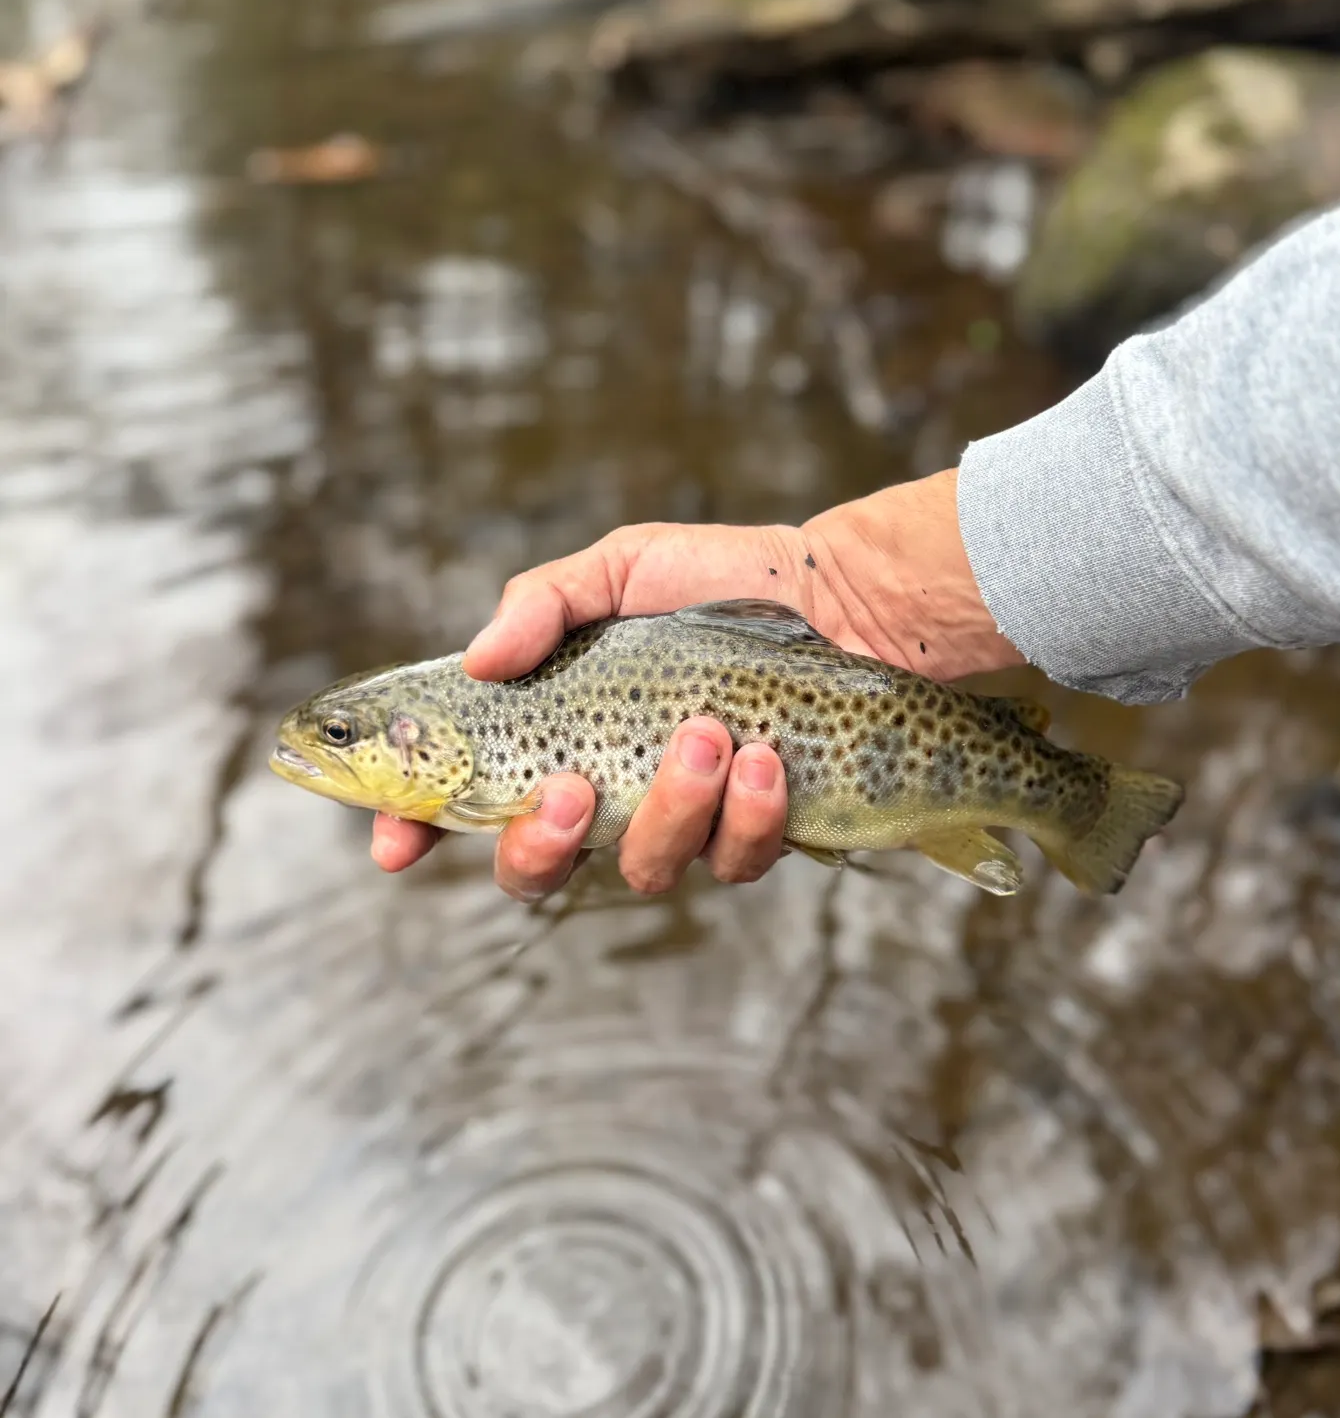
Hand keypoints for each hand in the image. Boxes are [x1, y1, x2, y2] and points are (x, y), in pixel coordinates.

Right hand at [370, 468, 1021, 896]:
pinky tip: (768, 762)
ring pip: (644, 870)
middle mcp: (611, 789)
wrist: (845, 597)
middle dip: (540, 847)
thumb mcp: (620, 568)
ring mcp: (682, 819)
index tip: (393, 846)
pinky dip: (746, 818)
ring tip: (708, 735)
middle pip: (537, 869)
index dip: (420, 829)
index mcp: (561, 730)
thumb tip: (477, 664)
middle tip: (569, 790)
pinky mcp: (756, 834)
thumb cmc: (726, 581)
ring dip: (668, 810)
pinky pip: (733, 863)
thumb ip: (541, 606)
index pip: (469, 797)